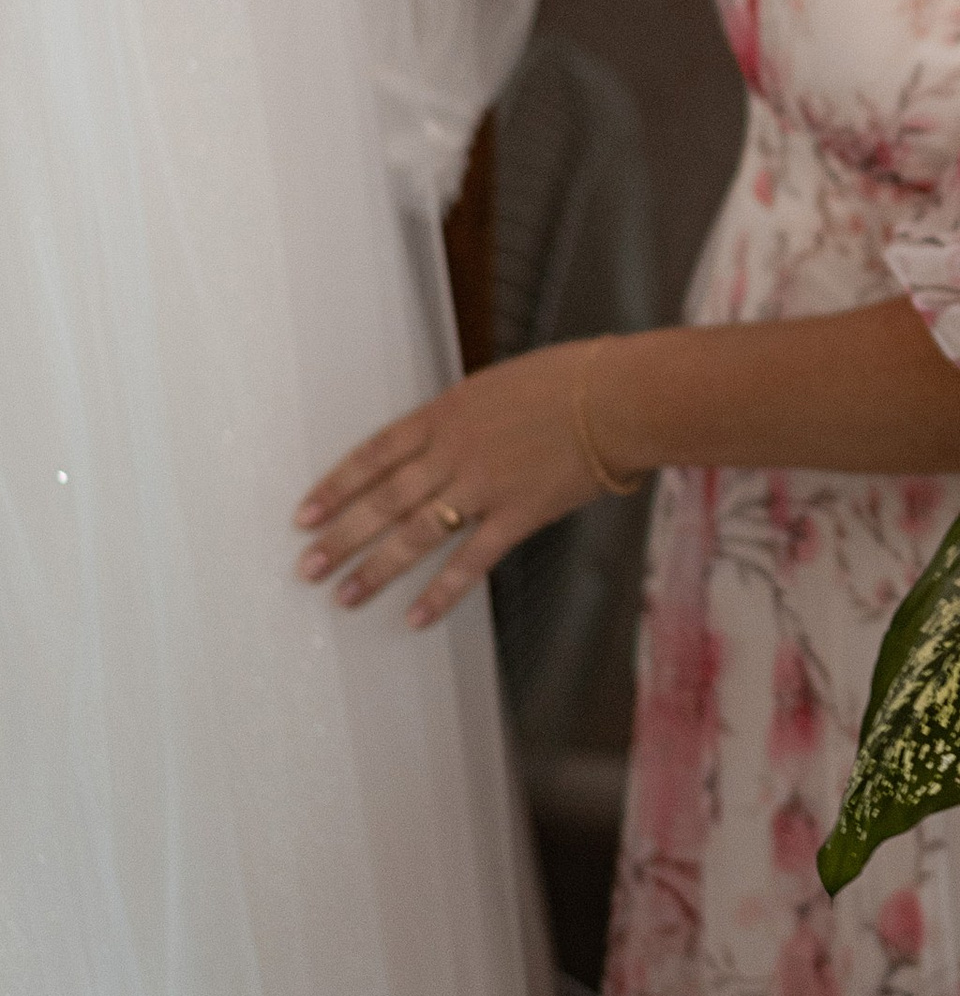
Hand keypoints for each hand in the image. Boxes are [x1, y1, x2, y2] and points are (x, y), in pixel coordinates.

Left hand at [296, 343, 636, 626]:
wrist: (618, 397)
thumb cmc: (571, 379)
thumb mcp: (500, 384)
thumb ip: (466, 415)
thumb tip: (447, 439)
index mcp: (445, 414)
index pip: (374, 454)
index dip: (336, 486)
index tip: (304, 513)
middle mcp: (453, 452)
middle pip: (383, 499)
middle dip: (340, 535)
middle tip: (306, 566)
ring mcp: (483, 486)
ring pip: (415, 532)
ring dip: (376, 567)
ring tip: (343, 596)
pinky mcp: (518, 515)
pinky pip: (470, 560)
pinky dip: (441, 591)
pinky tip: (415, 616)